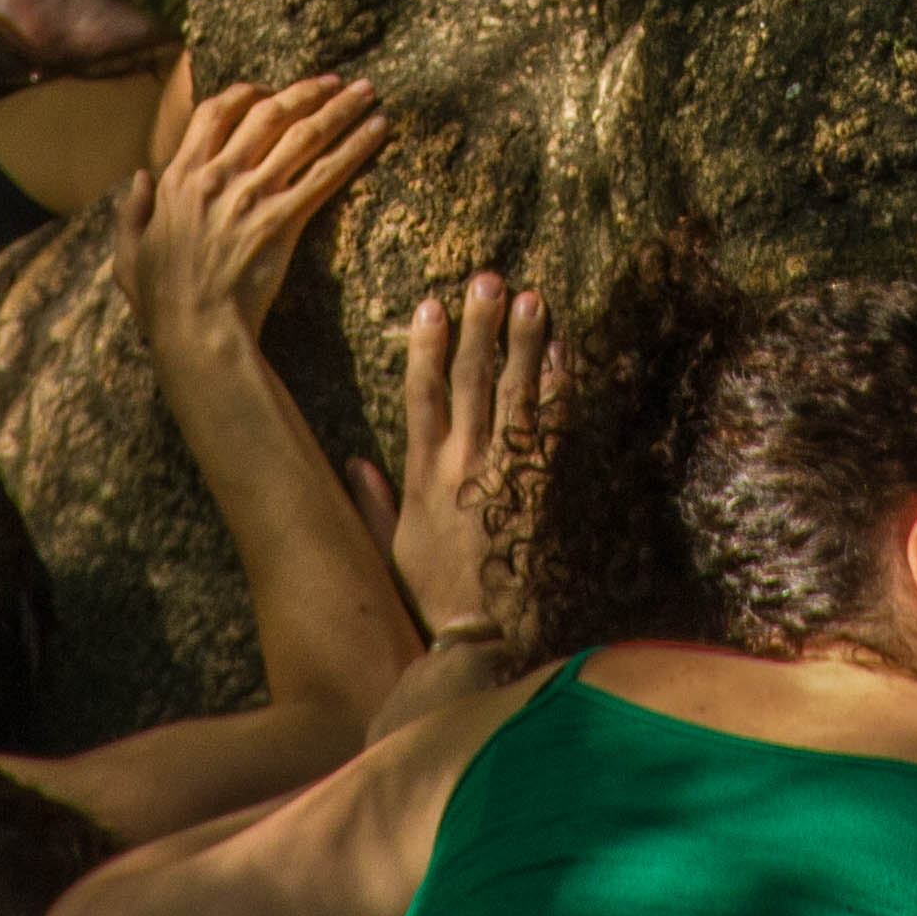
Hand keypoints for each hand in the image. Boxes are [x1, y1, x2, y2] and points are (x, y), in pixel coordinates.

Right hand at [113, 73, 384, 349]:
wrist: (197, 331)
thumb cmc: (162, 302)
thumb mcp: (129, 253)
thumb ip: (131, 210)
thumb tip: (141, 174)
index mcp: (180, 178)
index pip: (214, 113)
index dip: (244, 94)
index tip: (267, 90)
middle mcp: (218, 176)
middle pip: (268, 113)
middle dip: (305, 91)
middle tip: (334, 81)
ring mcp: (253, 195)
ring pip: (303, 134)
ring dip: (338, 108)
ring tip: (367, 91)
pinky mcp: (284, 220)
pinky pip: (326, 173)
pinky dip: (356, 147)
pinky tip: (379, 128)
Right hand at [346, 272, 554, 645]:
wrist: (485, 636)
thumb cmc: (436, 595)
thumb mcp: (392, 549)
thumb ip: (372, 503)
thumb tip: (352, 462)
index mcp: (424, 475)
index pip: (422, 396)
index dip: (426, 348)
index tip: (430, 304)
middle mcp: (464, 466)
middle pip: (473, 382)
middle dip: (480, 328)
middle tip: (489, 279)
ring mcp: (506, 475)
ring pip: (516, 395)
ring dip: (525, 344)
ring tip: (533, 298)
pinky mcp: (542, 489)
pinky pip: (552, 428)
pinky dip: (558, 390)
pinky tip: (564, 354)